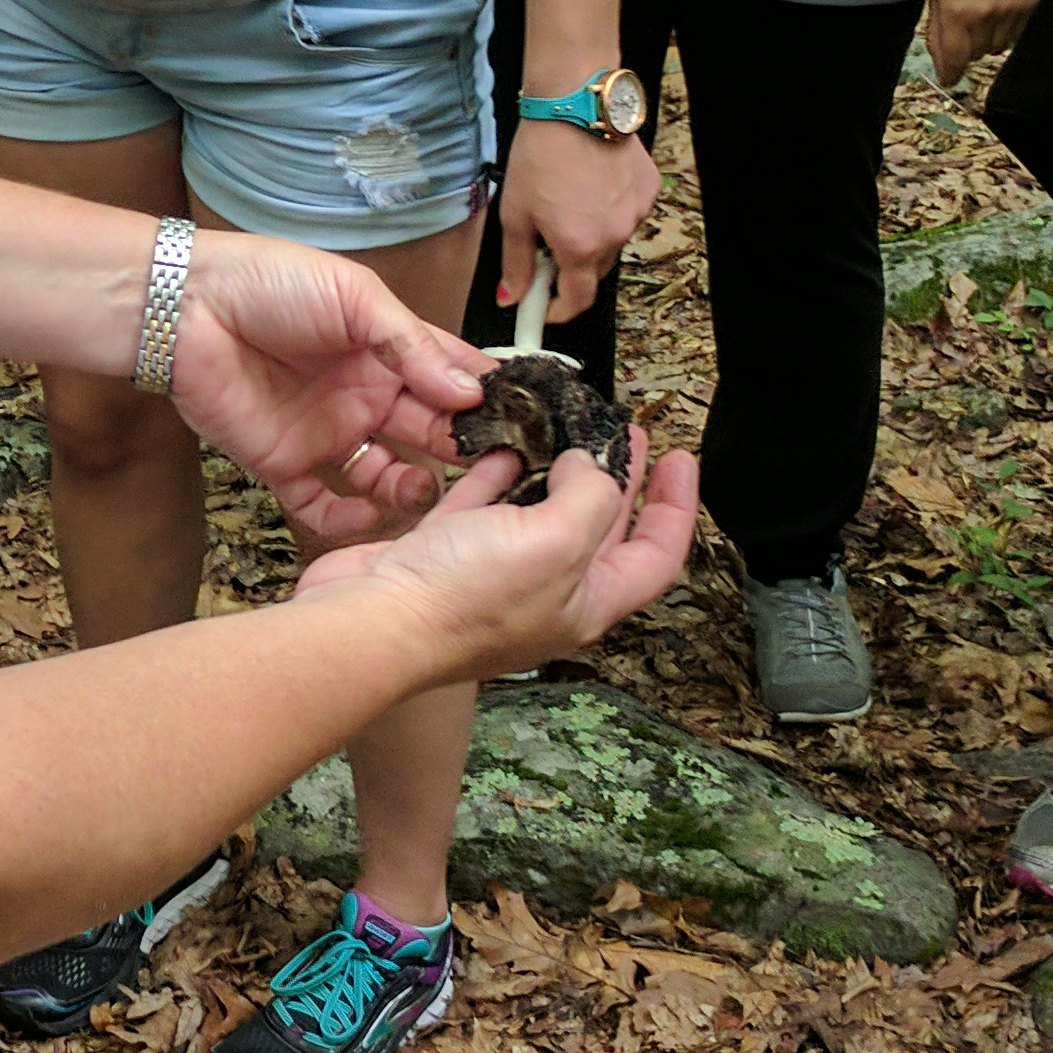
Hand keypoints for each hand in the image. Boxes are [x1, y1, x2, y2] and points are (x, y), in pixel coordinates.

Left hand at [167, 232, 496, 541]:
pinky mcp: (284, 462)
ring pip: (384, 476)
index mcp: (387, 349)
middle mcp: (364, 394)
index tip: (526, 424)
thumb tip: (469, 391)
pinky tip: (371, 513)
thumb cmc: (269, 282)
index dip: (486, 399)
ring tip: (428, 489)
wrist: (186, 306)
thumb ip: (412, 346)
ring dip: (412, 488)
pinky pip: (322, 505)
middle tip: (494, 470)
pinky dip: (349, 519)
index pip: (450, 377)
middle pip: (427, 430)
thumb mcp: (356, 298)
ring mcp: (326, 431)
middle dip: (461, 449)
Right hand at [298, 428, 698, 683]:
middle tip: (626, 433)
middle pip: (600, 531)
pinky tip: (502, 451)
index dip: (675, 506)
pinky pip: (481, 509)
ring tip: (566, 431)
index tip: (681, 457)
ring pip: (538, 516)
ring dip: (555, 473)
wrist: (372, 622)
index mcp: (586, 602)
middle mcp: (544, 593)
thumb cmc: (463, 600)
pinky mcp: (445, 556)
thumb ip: (591, 497)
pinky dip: (495, 477)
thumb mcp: (557, 541)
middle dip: (619, 481)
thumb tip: (590, 466)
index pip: (655, 555)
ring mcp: (493, 575)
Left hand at [493, 115, 658, 323]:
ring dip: (592, 235)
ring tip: (569, 201)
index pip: (577, 300)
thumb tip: (512, 296)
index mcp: (580, 247)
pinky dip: (610, 209)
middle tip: (548, 243)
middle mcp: (615, 236)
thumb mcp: (516, 213)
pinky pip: (628, 213)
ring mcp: (636, 213)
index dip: (559, 310)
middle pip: (594, 270)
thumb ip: (516, 262)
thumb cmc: (540, 155)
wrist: (575, 106)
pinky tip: (592, 184)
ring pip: (613, 240)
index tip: (544, 307)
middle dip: (571, 266)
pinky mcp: (648, 190)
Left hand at [922, 0, 1036, 88]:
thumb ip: (938, 35)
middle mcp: (986, 14)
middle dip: (967, 46)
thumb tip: (945, 73)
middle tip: (964, 23)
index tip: (949, 77)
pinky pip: (1017, 35)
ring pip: (997, 48)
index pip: (956, 60)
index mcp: (957, 11)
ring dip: (988, 38)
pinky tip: (1000, 8)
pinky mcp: (1031, 5)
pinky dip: (1006, 29)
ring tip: (984, 12)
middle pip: (976, 55)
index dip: (951, 73)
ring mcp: (1012, 10)